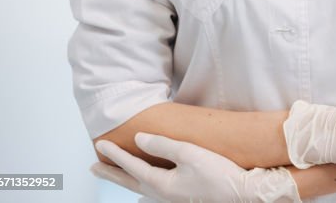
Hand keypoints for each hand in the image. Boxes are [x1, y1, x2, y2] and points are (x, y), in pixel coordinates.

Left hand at [93, 133, 300, 202]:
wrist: (242, 195)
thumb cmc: (219, 174)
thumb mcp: (190, 153)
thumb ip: (163, 145)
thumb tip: (139, 139)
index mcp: (160, 184)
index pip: (131, 166)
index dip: (115, 154)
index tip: (100, 144)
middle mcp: (161, 196)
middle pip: (129, 182)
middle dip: (111, 173)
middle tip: (93, 167)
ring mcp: (171, 201)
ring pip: (139, 190)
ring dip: (124, 182)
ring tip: (114, 178)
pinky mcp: (182, 201)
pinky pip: (153, 197)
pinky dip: (143, 193)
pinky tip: (143, 197)